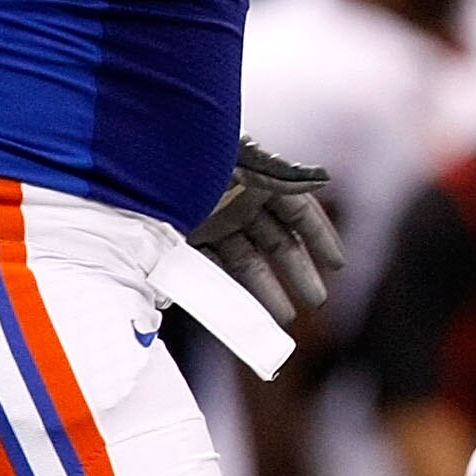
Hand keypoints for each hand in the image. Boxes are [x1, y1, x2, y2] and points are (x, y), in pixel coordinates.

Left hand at [188, 139, 345, 324]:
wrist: (137, 158)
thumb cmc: (195, 155)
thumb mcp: (242, 164)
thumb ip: (284, 177)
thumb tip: (324, 180)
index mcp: (258, 179)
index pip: (299, 211)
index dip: (320, 238)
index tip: (338, 266)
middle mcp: (239, 202)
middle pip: (277, 242)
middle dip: (298, 272)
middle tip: (317, 302)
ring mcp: (212, 222)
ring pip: (247, 261)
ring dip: (266, 290)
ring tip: (283, 320)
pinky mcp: (184, 240)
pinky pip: (212, 270)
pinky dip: (228, 291)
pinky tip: (242, 312)